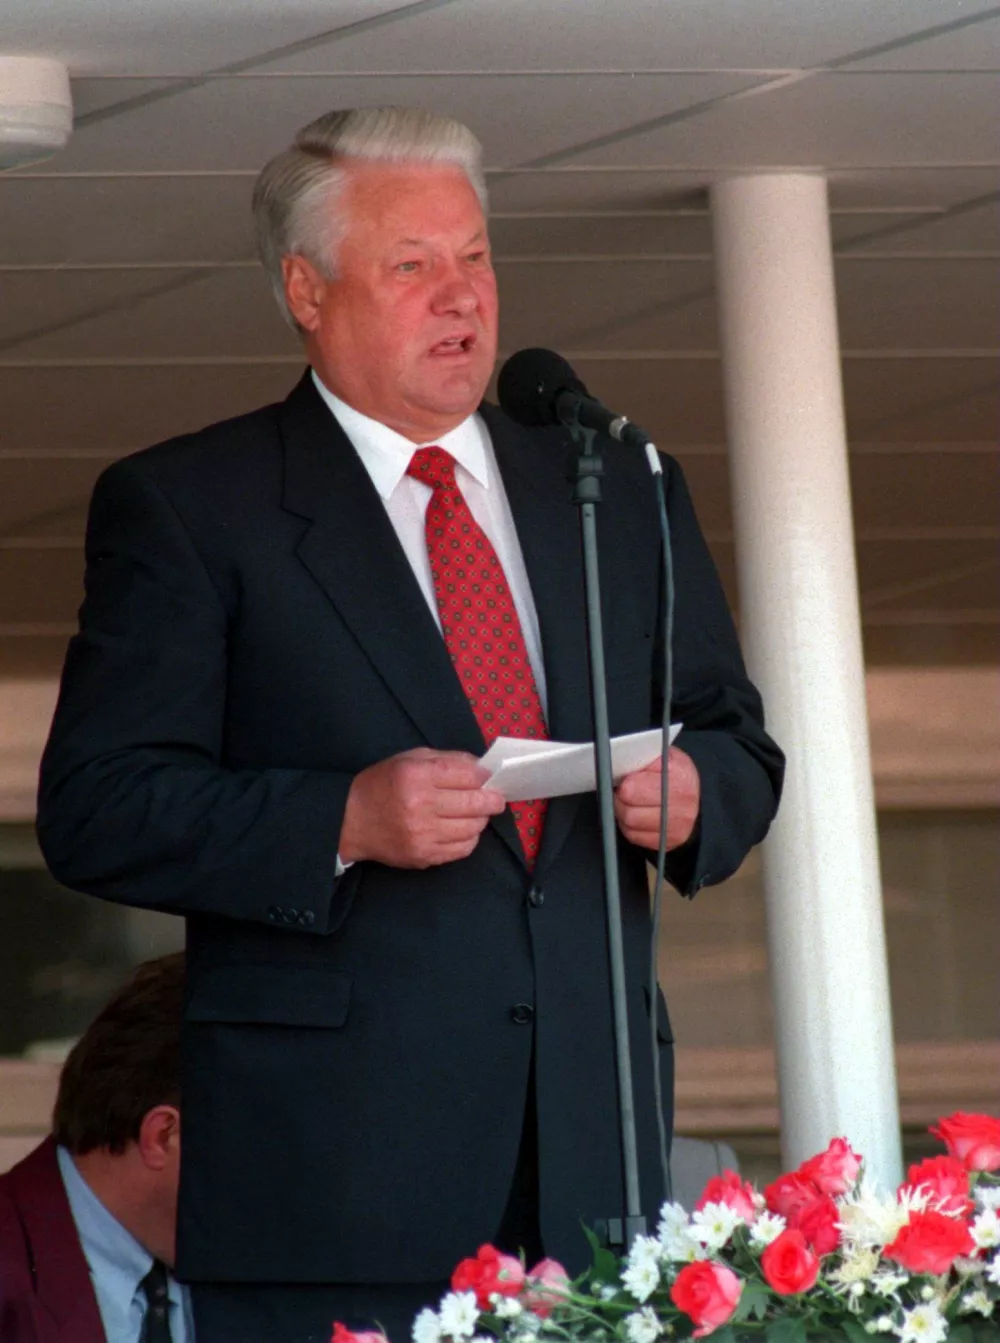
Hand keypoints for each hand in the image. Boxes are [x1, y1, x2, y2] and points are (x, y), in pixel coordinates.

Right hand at [339, 748, 506, 867]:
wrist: (350, 821)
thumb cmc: (381, 785)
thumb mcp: (409, 759)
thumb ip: (447, 759)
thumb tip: (481, 767)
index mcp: (417, 775)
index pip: (467, 775)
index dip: (484, 776)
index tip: (489, 777)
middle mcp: (421, 805)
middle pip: (475, 803)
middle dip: (492, 800)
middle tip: (496, 798)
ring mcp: (423, 835)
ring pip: (473, 828)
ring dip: (481, 819)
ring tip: (476, 813)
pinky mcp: (424, 856)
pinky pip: (463, 849)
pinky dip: (470, 838)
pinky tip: (463, 829)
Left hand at [614, 746, 700, 850]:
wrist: (699, 801)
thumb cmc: (678, 776)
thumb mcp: (668, 757)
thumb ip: (646, 757)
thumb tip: (620, 760)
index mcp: (678, 776)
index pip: (631, 787)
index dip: (624, 782)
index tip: (626, 779)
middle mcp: (680, 804)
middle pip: (628, 808)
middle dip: (620, 798)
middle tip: (623, 792)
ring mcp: (675, 826)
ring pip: (629, 822)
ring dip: (623, 812)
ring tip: (629, 802)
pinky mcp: (668, 842)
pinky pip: (634, 836)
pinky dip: (630, 826)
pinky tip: (636, 815)